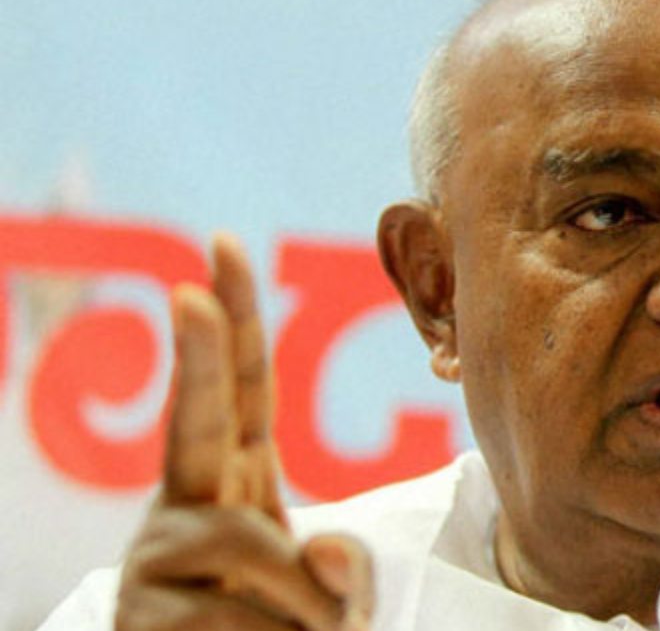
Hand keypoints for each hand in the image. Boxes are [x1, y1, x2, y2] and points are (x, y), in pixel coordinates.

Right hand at [115, 234, 373, 630]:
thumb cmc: (277, 623)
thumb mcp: (324, 588)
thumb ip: (339, 564)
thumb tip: (327, 556)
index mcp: (235, 478)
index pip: (241, 389)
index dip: (235, 321)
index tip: (224, 248)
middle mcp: (188, 503)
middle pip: (196, 417)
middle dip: (197, 354)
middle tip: (189, 295)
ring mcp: (156, 555)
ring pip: (249, 547)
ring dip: (303, 604)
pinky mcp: (140, 613)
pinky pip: (234, 619)